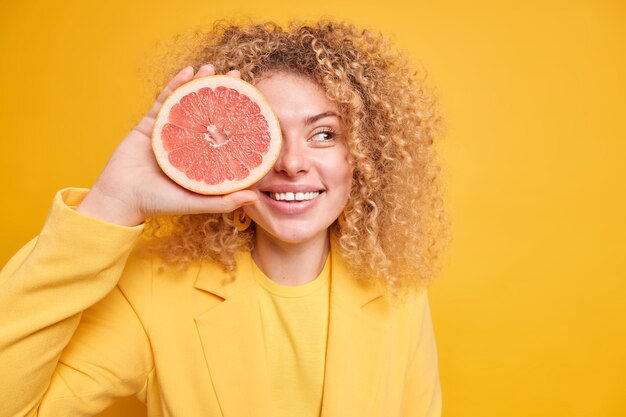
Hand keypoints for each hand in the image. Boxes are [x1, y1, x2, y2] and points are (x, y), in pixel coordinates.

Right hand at [77, 65, 257, 225]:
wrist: (120, 198)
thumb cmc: (159, 204)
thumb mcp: (196, 202)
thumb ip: (224, 201)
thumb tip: (255, 197)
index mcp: (201, 158)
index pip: (224, 134)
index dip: (238, 117)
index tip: (254, 102)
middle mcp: (188, 142)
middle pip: (208, 112)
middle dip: (222, 92)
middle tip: (236, 75)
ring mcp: (169, 131)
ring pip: (187, 102)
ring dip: (199, 83)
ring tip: (211, 67)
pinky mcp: (150, 124)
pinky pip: (164, 100)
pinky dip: (176, 85)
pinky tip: (188, 71)